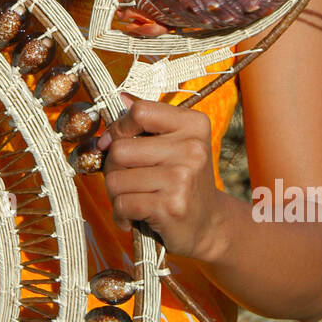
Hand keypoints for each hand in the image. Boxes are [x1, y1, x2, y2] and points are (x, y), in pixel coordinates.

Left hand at [99, 94, 228, 262]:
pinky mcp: (171, 206)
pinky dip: (120, 214)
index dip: (119, 128)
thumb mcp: (174, 145)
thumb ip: (147, 124)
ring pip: (116, 179)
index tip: (115, 142)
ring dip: (115, 194)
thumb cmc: (182, 181)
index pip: (140, 111)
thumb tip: (120, 97)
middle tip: (126, 179)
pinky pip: (122, 204)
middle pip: (120, 149)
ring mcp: (182, 178)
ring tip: (132, 198)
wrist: (208, 224)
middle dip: (113, 168)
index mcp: (193, 125)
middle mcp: (192, 148)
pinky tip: (133, 216)